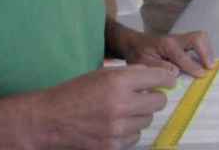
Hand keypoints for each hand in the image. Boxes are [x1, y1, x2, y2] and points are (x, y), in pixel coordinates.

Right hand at [35, 65, 174, 149]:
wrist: (50, 119)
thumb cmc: (75, 93)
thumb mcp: (102, 74)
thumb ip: (131, 74)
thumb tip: (157, 76)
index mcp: (118, 82)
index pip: (158, 78)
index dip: (166, 79)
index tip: (168, 82)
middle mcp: (121, 105)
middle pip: (159, 102)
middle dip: (154, 98)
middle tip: (145, 97)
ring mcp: (117, 128)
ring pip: (147, 120)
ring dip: (140, 115)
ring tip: (122, 112)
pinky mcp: (112, 146)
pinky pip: (135, 137)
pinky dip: (129, 131)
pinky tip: (115, 125)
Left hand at [122, 30, 213, 77]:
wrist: (133, 43)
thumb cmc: (138, 54)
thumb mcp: (143, 63)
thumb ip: (159, 67)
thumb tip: (176, 73)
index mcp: (166, 45)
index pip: (183, 56)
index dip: (193, 66)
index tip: (202, 74)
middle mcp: (176, 39)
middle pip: (198, 38)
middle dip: (206, 51)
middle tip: (210, 66)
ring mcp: (180, 39)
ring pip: (200, 38)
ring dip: (208, 51)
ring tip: (209, 65)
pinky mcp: (183, 42)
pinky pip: (198, 42)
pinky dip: (204, 51)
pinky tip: (204, 62)